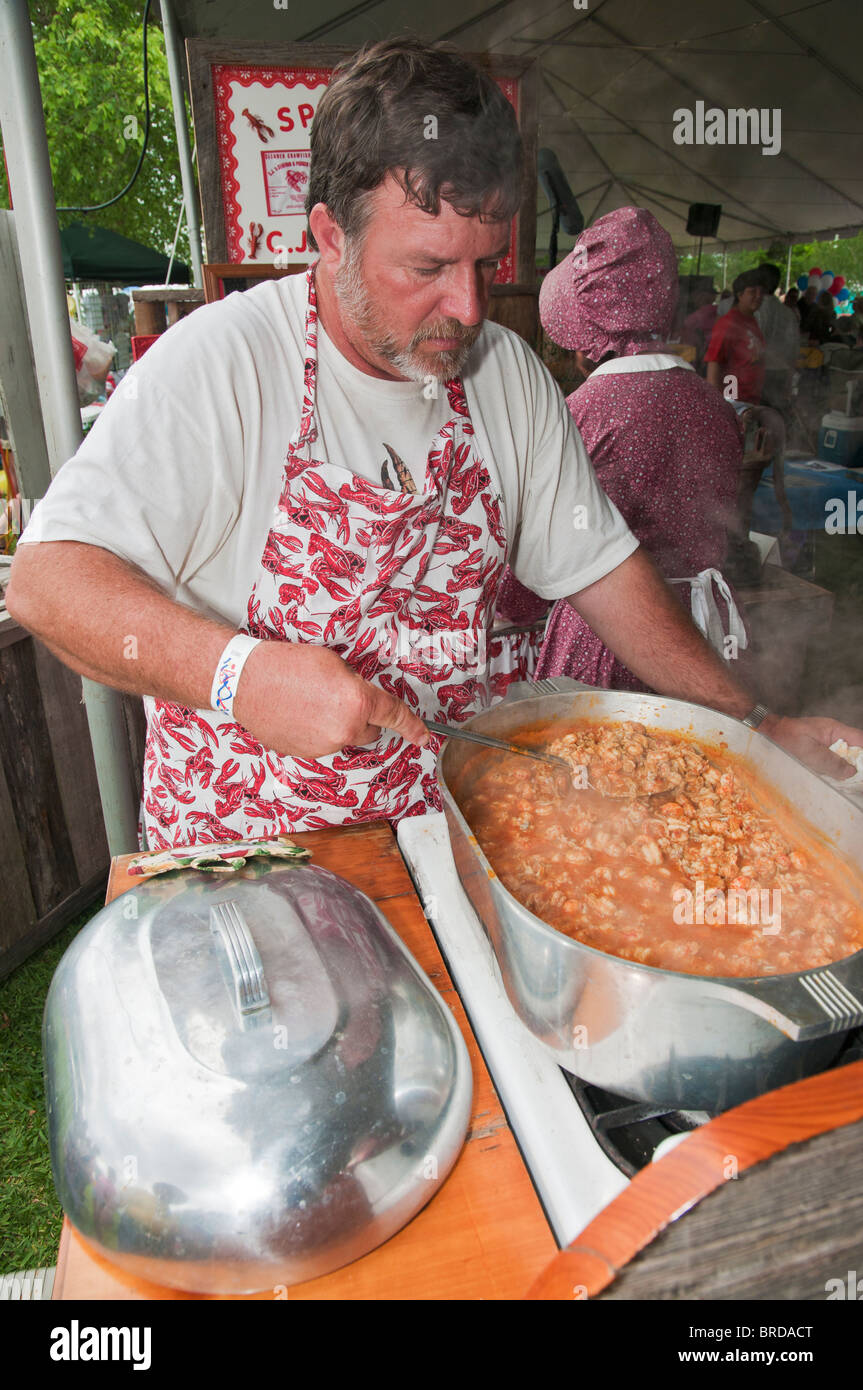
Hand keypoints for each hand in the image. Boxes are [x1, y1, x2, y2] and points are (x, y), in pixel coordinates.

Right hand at [233, 641, 428, 759]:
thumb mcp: (334, 663)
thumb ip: (357, 683)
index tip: (424, 738)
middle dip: (363, 718)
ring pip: (344, 738)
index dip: (413, 727)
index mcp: (358, 702)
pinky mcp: (306, 754)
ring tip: (308, 702)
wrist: (246, 681)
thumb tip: (364, 696)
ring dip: (337, 725)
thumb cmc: (288, 664)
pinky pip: (323, 744)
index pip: (395, 715)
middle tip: (338, 697)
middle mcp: (345, 730)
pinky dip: (317, 732)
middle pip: (370, 731)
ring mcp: (324, 746)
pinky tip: (298, 714)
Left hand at [760, 713, 860, 779]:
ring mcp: (828, 742)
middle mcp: (834, 735)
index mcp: (835, 730)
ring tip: (847, 782)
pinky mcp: (821, 750)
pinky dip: (836, 770)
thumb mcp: (809, 752)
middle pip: (855, 750)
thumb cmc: (786, 738)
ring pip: (845, 757)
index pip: (860, 740)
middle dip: (857, 764)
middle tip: (856, 780)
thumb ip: (830, 762)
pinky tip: (833, 779)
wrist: (770, 732)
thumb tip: (851, 772)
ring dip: (846, 769)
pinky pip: (834, 760)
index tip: (862, 771)